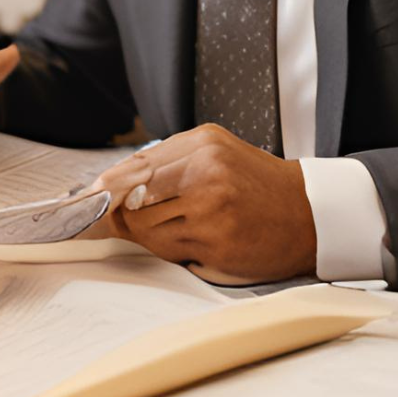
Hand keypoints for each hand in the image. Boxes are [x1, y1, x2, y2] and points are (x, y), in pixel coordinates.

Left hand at [88, 124, 316, 283]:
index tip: (89, 198)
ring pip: (147, 230)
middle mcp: (206, 174)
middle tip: (138, 217)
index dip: (107, 187)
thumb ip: (165, 162)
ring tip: (181, 225)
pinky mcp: (217, 246)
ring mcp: (212, 212)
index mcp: (203, 145)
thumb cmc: (256, 183)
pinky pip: (170, 252)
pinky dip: (173, 249)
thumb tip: (111, 185)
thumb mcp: (214, 152)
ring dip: (152, 233)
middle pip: (133, 201)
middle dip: (129, 214)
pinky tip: (197, 238)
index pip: (134, 167)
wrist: (307, 213)